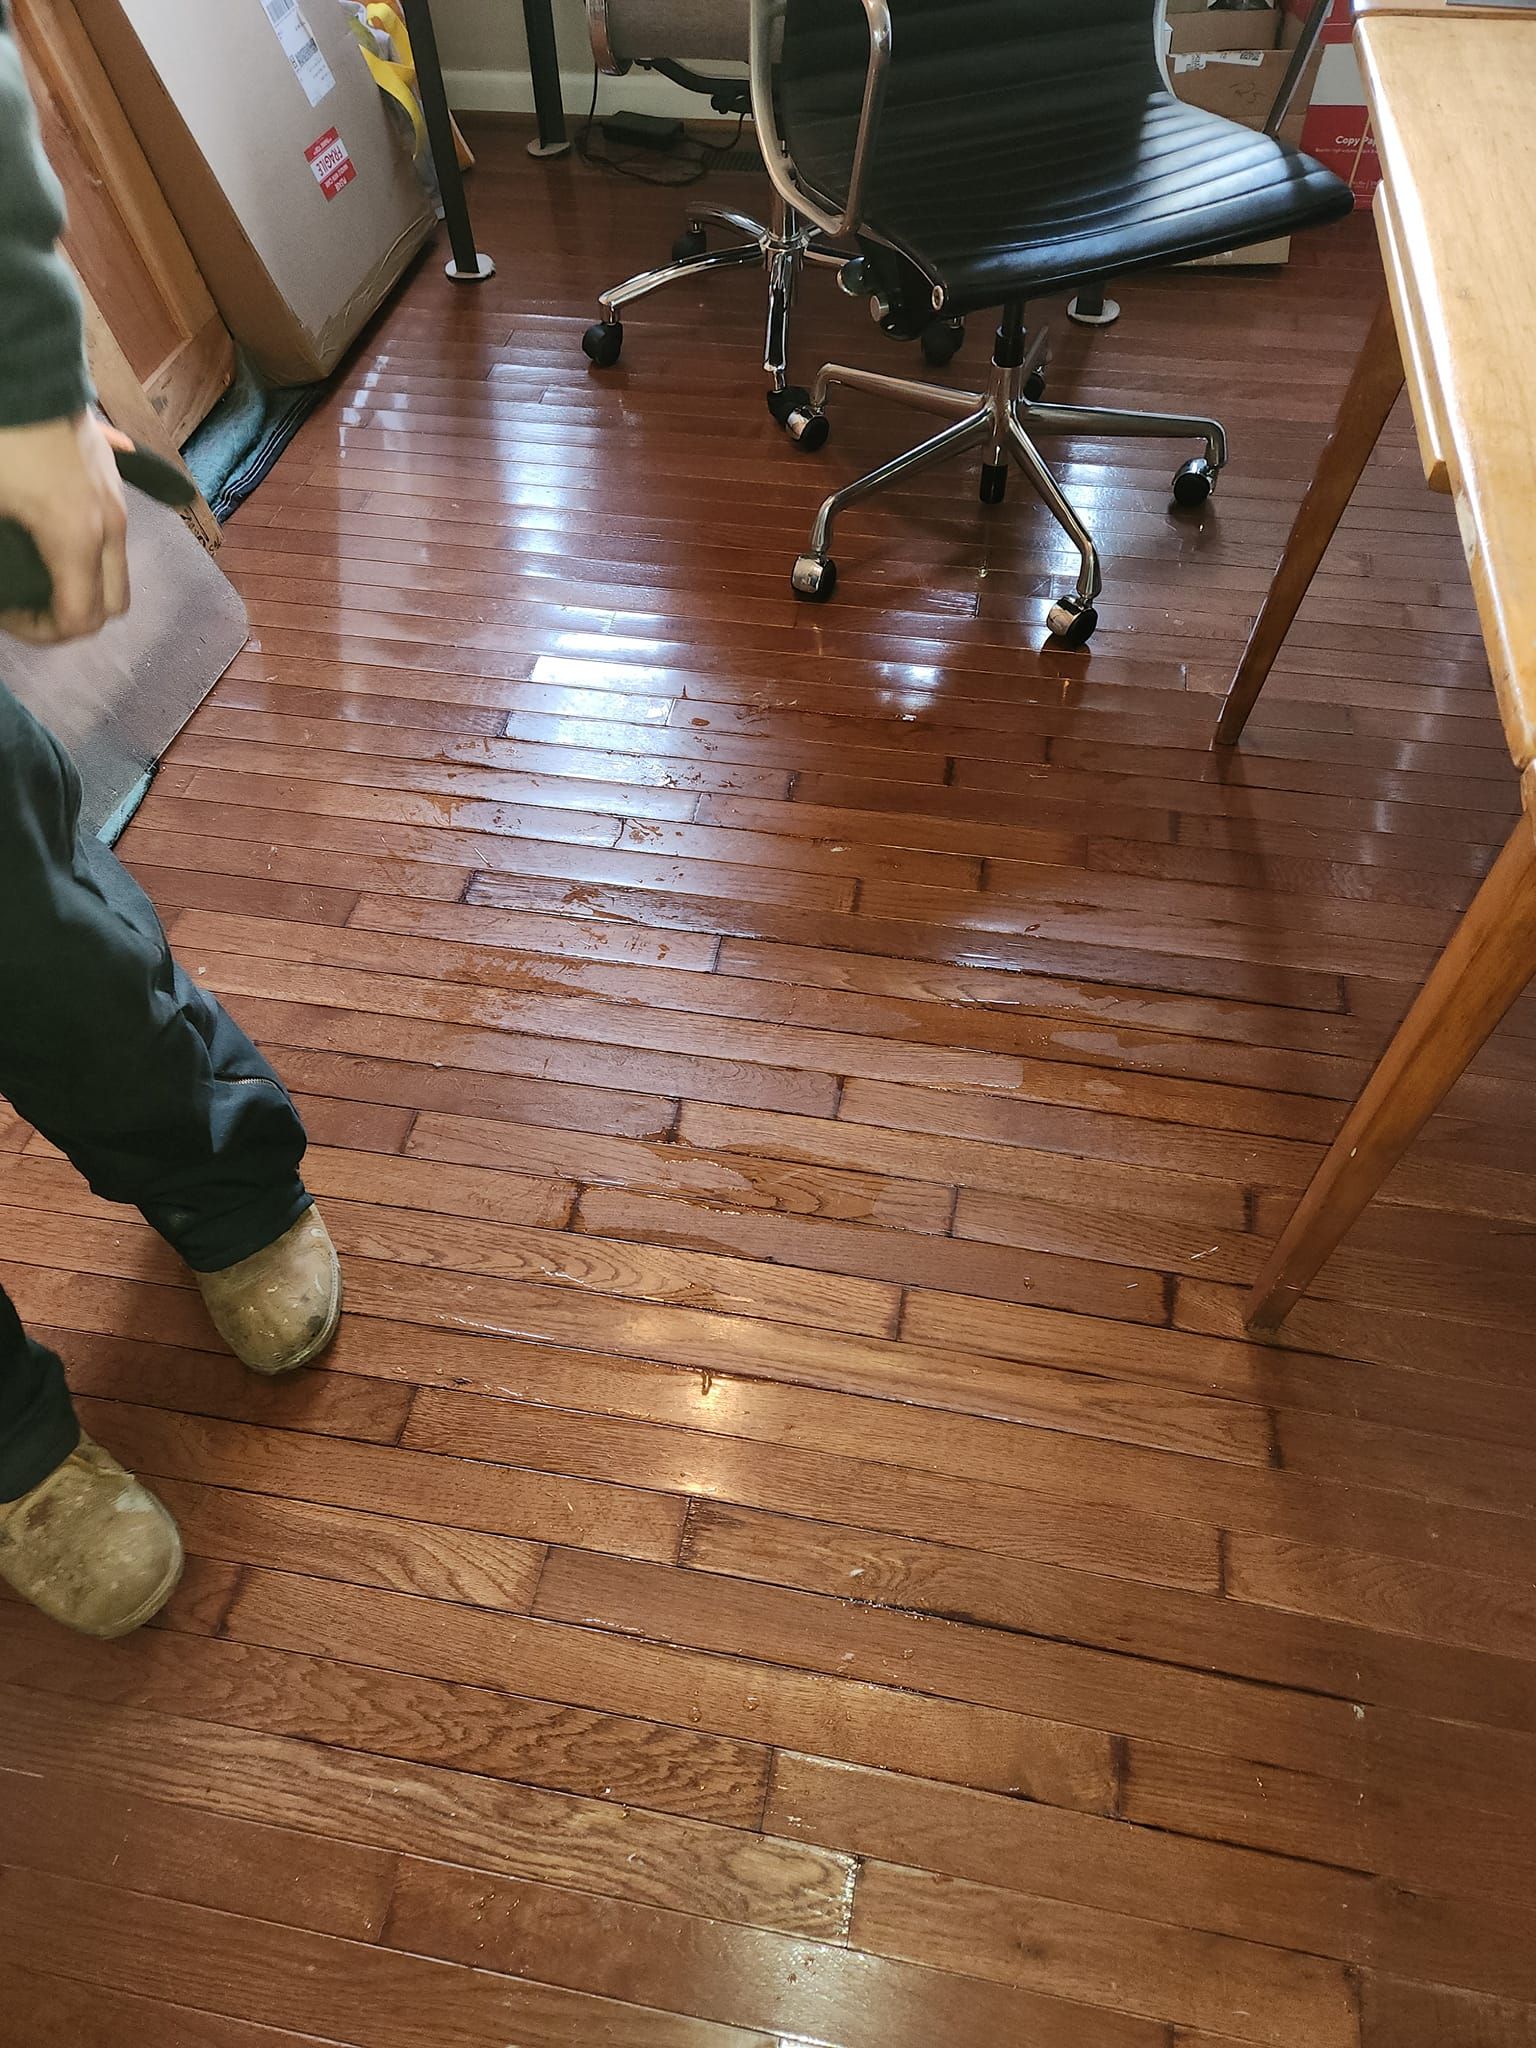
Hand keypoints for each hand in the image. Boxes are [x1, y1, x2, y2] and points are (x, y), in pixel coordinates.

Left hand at [0, 411, 132, 643]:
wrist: (23, 364)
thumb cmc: (0, 436)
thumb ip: (2, 558)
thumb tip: (1, 585)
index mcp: (77, 538)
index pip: (79, 620)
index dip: (42, 633)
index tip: (7, 617)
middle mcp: (109, 526)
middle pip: (112, 606)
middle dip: (72, 617)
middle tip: (30, 605)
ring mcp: (116, 501)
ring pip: (115, 570)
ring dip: (83, 582)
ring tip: (38, 569)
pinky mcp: (111, 478)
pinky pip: (112, 536)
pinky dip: (90, 553)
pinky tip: (53, 536)